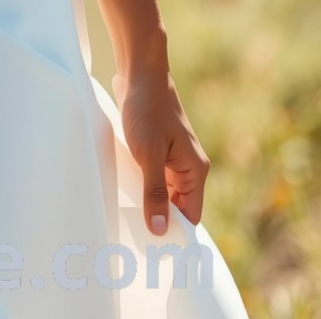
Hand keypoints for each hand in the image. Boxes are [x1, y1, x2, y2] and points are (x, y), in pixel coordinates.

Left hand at [112, 64, 211, 235]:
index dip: (175, 233)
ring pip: (164, 192)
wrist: (139, 72)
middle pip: (177, 207)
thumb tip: (159, 230)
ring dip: (149, 202)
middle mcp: (188, 167)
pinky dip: (143, 185)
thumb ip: (153, 192)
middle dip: (160, 220)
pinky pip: (153, 176)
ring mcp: (173, 157)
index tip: (155, 249)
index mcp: (194, 170)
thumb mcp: (147, 154)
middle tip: (135, 238)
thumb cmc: (146, 110)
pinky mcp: (158, 148)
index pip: (191, 215)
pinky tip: (126, 192)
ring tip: (128, 218)